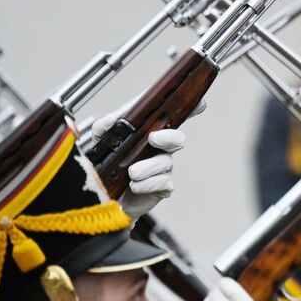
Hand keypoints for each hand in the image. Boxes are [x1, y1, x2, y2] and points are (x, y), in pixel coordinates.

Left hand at [88, 104, 199, 220]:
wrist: (106, 196)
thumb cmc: (109, 166)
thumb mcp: (101, 143)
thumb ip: (104, 128)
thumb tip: (111, 120)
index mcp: (151, 134)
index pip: (172, 119)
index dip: (190, 110)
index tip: (198, 104)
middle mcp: (161, 149)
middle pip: (177, 138)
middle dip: (168, 137)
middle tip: (153, 139)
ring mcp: (163, 169)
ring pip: (166, 163)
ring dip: (148, 166)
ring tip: (132, 172)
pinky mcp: (162, 188)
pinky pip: (163, 183)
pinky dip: (148, 184)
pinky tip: (135, 185)